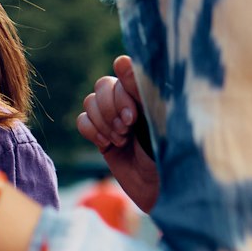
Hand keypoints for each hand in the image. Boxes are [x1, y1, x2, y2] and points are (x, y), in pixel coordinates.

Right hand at [75, 55, 158, 211]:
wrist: (160, 191)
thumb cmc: (169, 154)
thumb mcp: (157, 120)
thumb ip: (139, 89)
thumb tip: (121, 60)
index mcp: (150, 92)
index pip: (122, 73)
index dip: (121, 95)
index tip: (134, 118)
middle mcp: (131, 101)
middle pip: (103, 86)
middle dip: (110, 110)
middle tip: (126, 131)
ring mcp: (115, 118)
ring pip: (90, 101)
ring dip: (102, 122)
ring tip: (120, 140)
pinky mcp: (102, 135)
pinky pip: (82, 121)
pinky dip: (91, 131)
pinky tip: (106, 144)